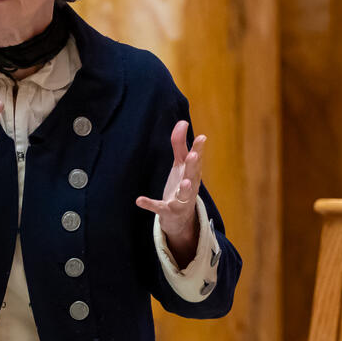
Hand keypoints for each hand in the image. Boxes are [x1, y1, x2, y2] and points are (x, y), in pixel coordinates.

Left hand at [136, 121, 204, 263]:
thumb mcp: (181, 165)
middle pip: (193, 176)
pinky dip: (150, 204)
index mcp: (193, 174)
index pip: (197, 160)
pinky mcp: (168, 212)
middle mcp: (190, 187)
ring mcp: (180, 201)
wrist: (180, 219)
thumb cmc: (181, 185)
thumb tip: (182, 122)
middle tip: (194, 156)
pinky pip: (159, 208)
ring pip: (184, 196)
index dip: (199, 149)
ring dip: (185, 189)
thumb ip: (180, 144)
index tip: (202, 137)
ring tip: (185, 183)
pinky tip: (139, 200)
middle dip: (194, 166)